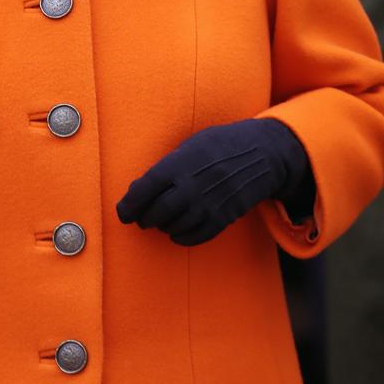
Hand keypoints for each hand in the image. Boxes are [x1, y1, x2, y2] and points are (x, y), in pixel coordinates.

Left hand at [116, 118, 312, 245]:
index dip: (129, 204)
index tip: (122, 213)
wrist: (260, 154)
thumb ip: (166, 168)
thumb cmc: (218, 145)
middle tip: (140, 219)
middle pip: (157, 212)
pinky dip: (182, 237)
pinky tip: (176, 231)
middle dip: (144, 219)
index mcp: (180, 163)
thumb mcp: (189, 146)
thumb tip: (138, 190)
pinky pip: (196, 236)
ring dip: (162, 227)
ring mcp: (209, 204)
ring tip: (159, 221)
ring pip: (174, 226)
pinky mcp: (223, 217)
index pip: (145, 189)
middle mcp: (192, 186)